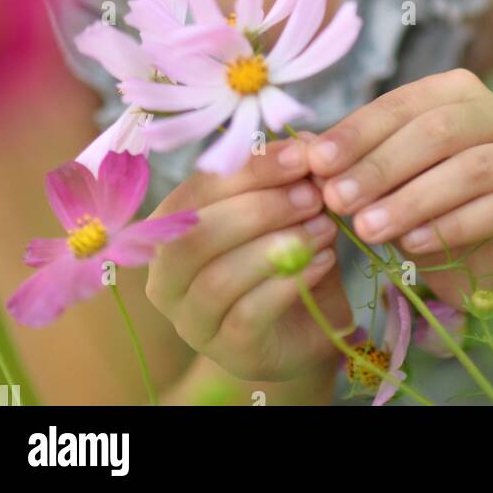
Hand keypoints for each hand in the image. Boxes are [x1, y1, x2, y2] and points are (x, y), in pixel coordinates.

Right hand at [144, 138, 351, 381]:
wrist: (305, 324)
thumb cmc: (286, 254)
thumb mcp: (289, 209)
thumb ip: (290, 176)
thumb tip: (306, 141)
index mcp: (171, 228)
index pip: (198, 189)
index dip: (250, 169)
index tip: (301, 154)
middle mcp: (167, 276)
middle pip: (198, 234)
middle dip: (261, 207)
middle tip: (314, 195)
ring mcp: (192, 320)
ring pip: (220, 277)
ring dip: (279, 246)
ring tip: (325, 228)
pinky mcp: (227, 351)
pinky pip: (250, 314)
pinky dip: (290, 283)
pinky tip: (323, 262)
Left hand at [302, 69, 492, 309]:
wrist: (481, 265)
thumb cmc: (425, 209)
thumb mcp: (385, 182)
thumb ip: (351, 162)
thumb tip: (297, 150)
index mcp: (460, 91)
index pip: (404, 103)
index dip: (358, 132)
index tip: (314, 163)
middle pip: (438, 130)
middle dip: (382, 165)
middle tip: (337, 199)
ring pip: (470, 169)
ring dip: (413, 199)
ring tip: (367, 230)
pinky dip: (453, 226)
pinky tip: (413, 246)